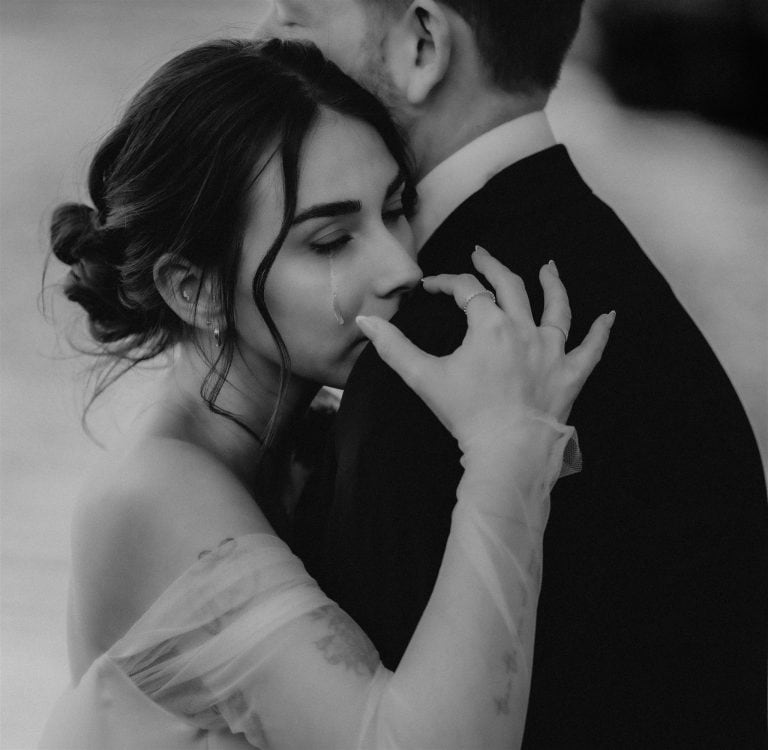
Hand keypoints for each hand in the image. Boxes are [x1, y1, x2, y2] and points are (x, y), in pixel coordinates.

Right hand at [355, 246, 613, 454]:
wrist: (507, 451)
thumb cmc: (466, 414)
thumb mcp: (423, 377)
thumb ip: (393, 347)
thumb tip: (364, 321)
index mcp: (489, 326)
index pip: (467, 290)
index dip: (447, 283)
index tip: (431, 286)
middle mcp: (524, 329)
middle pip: (510, 286)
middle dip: (493, 267)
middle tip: (482, 254)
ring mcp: (552, 350)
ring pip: (556, 308)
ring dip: (553, 284)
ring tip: (549, 267)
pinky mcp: (570, 374)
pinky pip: (591, 349)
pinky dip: (600, 332)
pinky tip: (610, 316)